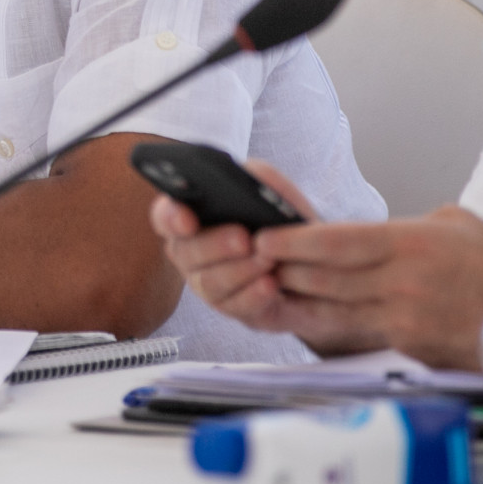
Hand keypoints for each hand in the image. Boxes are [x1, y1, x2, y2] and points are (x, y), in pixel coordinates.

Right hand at [149, 159, 382, 356]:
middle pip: (185, 252)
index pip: (165, 216)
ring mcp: (208, 283)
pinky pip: (235, 307)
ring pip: (209, 283)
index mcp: (192, 216)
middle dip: (214, 245)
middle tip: (244, 238)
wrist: (317, 264)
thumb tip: (249, 175)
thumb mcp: (276, 191)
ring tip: (268, 261)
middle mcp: (191, 252)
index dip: (171, 218)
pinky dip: (254, 295)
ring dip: (240, 271)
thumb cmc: (285, 221)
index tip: (188, 220)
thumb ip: (260, 177)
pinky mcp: (234, 308)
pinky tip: (272, 284)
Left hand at [258, 206, 482, 371]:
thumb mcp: (445, 224)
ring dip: (297, 302)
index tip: (264, 238)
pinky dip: (330, 326)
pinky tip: (307, 317)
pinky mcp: (414, 350)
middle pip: (325, 280)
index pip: (336, 243)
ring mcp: (409, 322)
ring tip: (266, 290)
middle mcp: (405, 286)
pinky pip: (360, 336)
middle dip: (284, 272)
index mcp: (411, 247)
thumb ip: (392, 230)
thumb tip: (346, 234)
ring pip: (334, 313)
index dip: (293, 242)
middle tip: (251, 263)